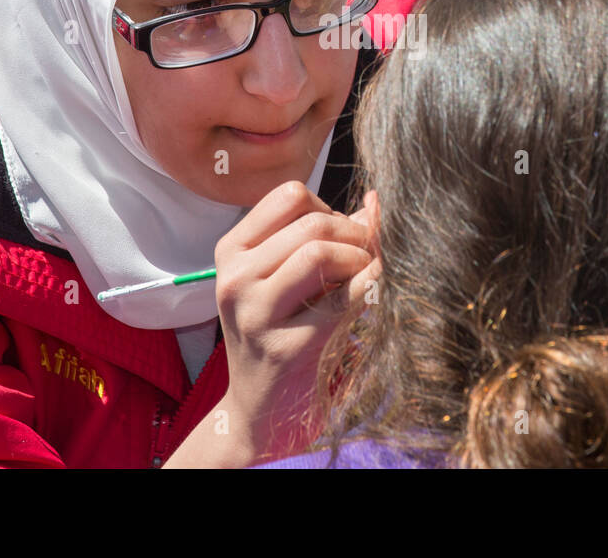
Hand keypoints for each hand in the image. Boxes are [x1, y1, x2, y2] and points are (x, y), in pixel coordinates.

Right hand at [212, 182, 380, 462]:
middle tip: (368, 256)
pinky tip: (376, 292)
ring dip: (359, 259)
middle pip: (312, 225)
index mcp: (231, 252)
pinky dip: (370, 287)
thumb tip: (375, 203)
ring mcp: (257, 313)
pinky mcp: (288, 347)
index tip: (344, 233)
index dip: (329, 208)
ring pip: (320, 254)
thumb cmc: (279, 332)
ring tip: (366, 276)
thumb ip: (324, 238)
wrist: (258, 410)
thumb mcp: (285, 278)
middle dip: (354, 234)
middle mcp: (236, 278)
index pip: (290, 196)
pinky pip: (343, 300)